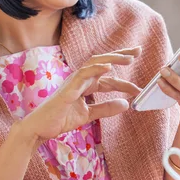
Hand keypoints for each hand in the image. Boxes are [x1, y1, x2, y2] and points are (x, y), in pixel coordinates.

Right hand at [17, 47, 141, 141]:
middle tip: (139, 51)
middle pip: (103, 62)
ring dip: (112, 59)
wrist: (40, 128)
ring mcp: (73, 82)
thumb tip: (126, 104)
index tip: (140, 84)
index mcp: (85, 85)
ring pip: (94, 63)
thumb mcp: (88, 115)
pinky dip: (96, 69)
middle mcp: (80, 80)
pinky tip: (109, 67)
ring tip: (129, 57)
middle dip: (121, 56)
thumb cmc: (60, 119)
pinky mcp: (68, 88)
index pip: (108, 77)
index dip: (124, 78)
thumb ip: (106, 108)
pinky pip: (83, 74)